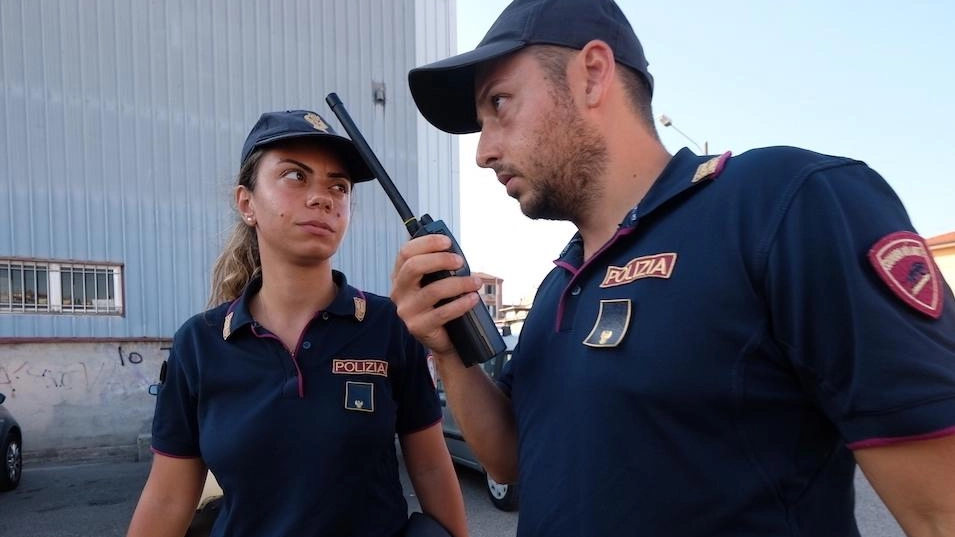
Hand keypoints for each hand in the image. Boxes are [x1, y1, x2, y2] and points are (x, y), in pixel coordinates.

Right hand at [391, 233, 482, 355]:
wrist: (442, 338)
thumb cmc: (441, 304)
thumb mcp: (436, 282)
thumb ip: (440, 267)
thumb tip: (457, 254)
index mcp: (400, 275)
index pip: (406, 252)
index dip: (427, 243)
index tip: (447, 242)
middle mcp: (399, 291)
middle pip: (414, 267)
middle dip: (440, 259)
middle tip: (460, 261)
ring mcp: (406, 310)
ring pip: (433, 290)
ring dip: (459, 283)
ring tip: (476, 282)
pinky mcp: (418, 326)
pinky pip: (442, 312)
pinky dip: (461, 303)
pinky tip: (473, 298)